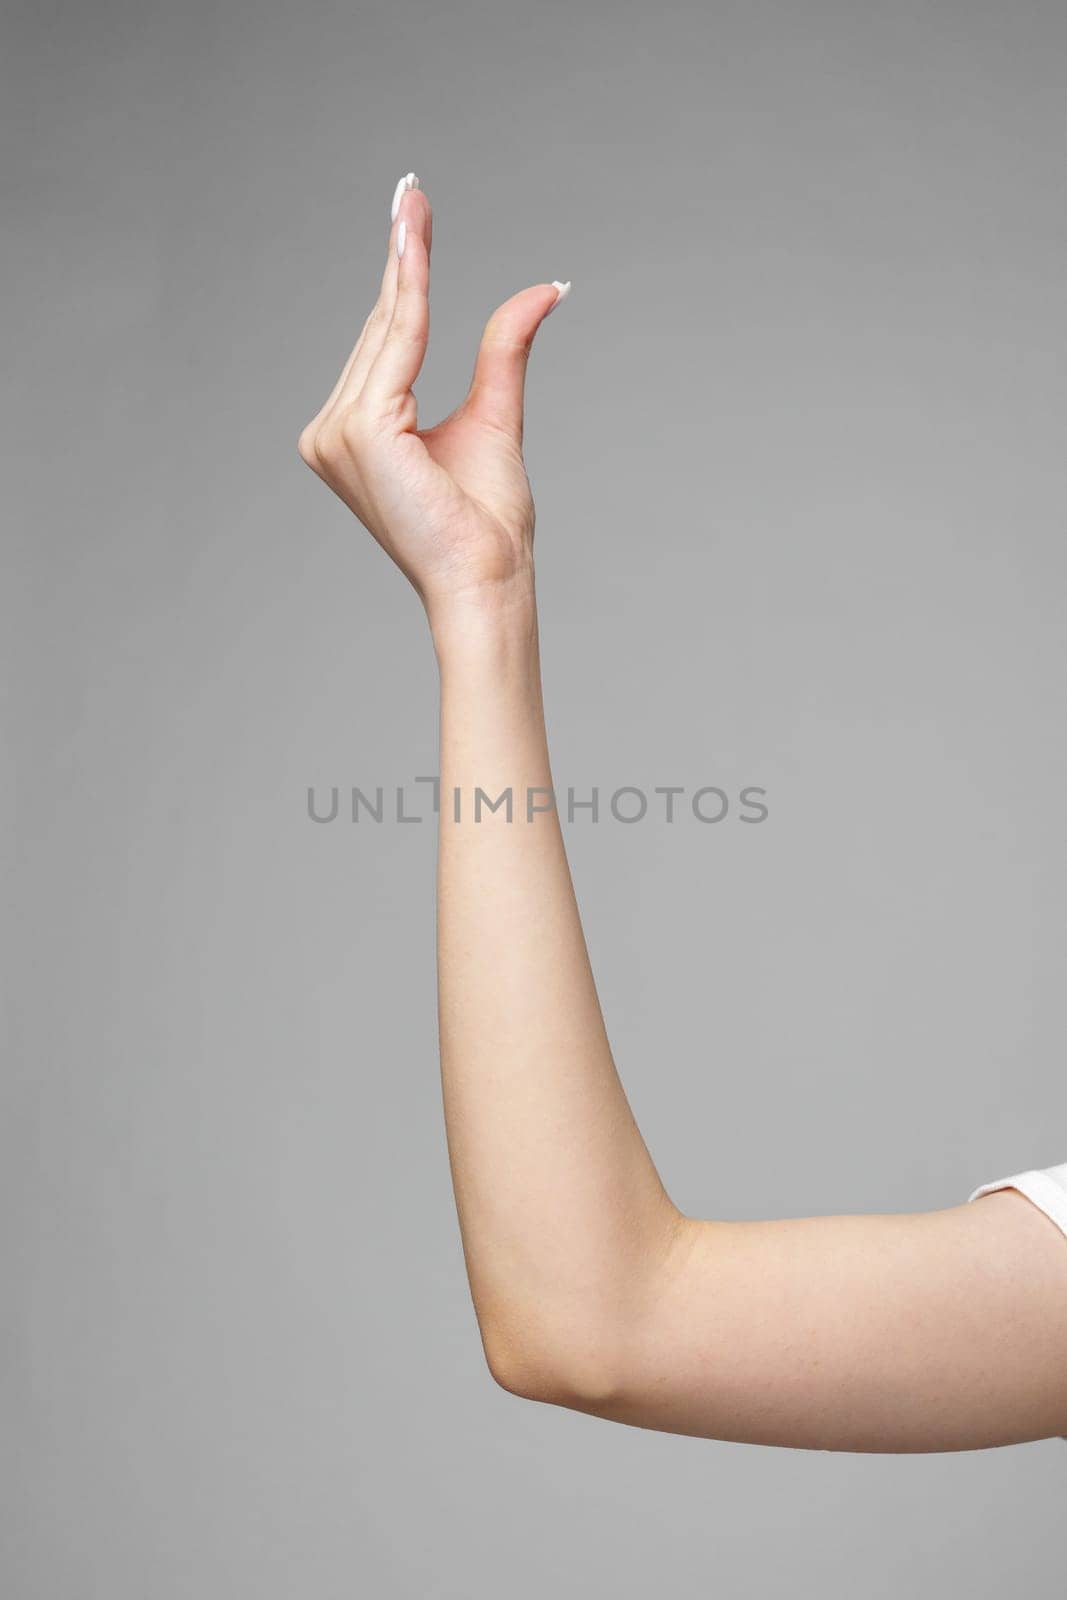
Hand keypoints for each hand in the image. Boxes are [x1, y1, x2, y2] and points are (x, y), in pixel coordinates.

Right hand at [298, 173, 569, 629]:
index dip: (400, 275)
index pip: (386, 342)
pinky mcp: (359, 433)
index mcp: (357, 435)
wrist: (489, 578)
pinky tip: (415, 247)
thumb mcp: (495, 417)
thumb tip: (545, 289)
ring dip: (404, 266)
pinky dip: (410, 296)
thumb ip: (504, 351)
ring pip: (387, 333)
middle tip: (409, 187)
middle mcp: (332, 434)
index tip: (409, 211)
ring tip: (412, 203)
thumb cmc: (488, 525)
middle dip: (399, 255)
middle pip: (382, 331)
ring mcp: (337, 435)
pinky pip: (396, 348)